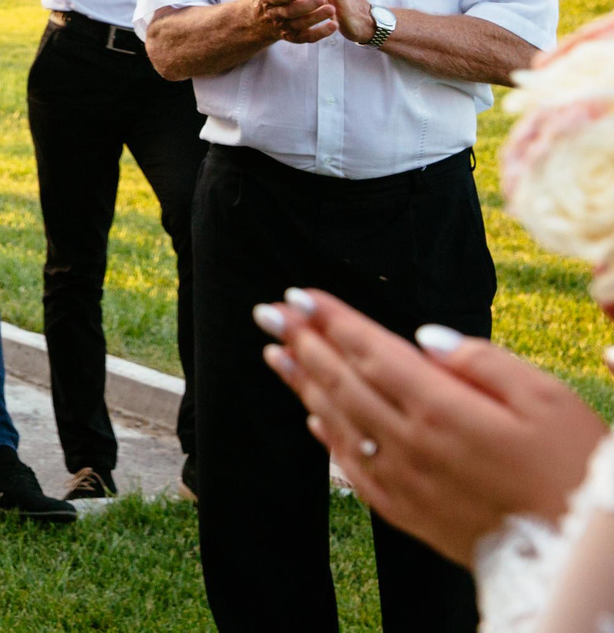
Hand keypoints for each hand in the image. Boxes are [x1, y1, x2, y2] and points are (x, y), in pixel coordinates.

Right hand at [249, 0, 337, 44]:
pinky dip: (320, 34)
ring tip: (332, 9)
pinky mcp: (295, 36)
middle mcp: (276, 14)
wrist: (259, 20)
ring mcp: (285, 27)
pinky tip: (333, 26)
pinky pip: (307, 37)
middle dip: (306, 6)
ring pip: (300, 25)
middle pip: (290, 12)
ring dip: (316, 18)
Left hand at [258, 287, 605, 565]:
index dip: (333, 321)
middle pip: (344, 382)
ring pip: (340, 422)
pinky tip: (312, 416)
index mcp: (444, 411)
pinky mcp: (408, 514)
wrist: (580, 553)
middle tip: (269, 312)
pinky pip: (353, 469)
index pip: (372, 352)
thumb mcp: (549, 399)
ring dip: (304, 383)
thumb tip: (422, 337)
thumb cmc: (575, 468)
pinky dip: (328, 437)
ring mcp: (405, 482)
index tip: (299, 295)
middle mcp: (413, 445)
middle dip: (303, 342)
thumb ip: (482, 360)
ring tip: (275, 352)